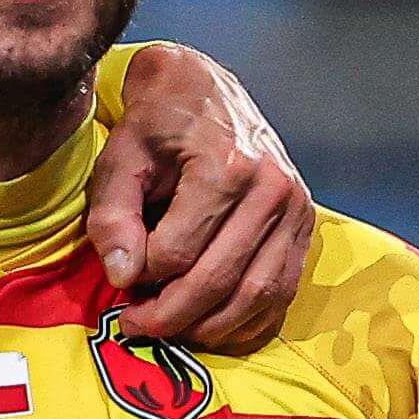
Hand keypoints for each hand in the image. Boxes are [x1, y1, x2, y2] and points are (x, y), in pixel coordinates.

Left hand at [87, 43, 315, 351]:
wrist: (203, 90)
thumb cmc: (158, 123)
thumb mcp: (120, 158)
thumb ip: (113, 216)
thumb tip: (123, 276)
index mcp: (226, 166)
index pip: (176, 253)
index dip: (140, 278)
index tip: (121, 281)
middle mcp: (271, 189)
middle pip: (218, 281)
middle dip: (170, 316)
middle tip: (135, 325)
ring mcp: (296, 209)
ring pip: (255, 296)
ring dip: (209, 327)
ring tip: (170, 327)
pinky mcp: (305, 225)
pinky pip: (281, 293)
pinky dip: (247, 321)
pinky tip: (211, 324)